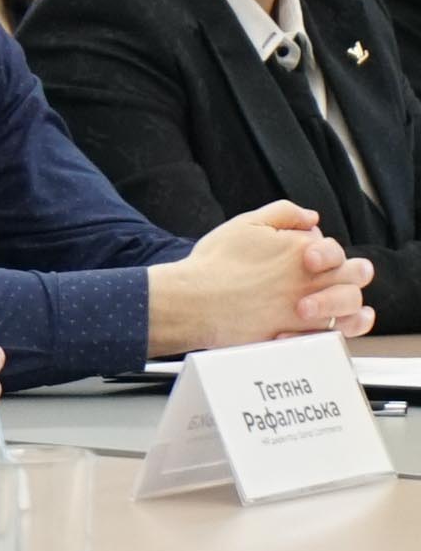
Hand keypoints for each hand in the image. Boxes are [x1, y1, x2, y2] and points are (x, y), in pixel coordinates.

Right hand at [147, 200, 375, 354]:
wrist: (195, 302)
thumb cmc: (215, 264)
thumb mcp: (247, 223)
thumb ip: (285, 213)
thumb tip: (312, 218)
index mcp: (304, 251)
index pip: (334, 248)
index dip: (324, 251)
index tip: (309, 255)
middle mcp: (314, 281)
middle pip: (355, 275)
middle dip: (353, 272)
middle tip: (341, 275)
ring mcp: (310, 311)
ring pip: (353, 307)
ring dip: (352, 303)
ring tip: (342, 303)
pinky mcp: (300, 336)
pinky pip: (336, 336)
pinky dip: (341, 331)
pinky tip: (335, 326)